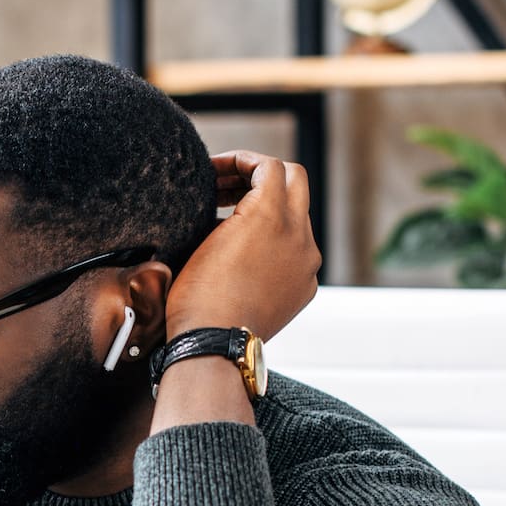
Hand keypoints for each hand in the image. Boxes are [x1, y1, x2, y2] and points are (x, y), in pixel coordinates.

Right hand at [166, 149, 320, 340]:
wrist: (213, 344)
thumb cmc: (197, 294)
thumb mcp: (203, 235)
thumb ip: (230, 205)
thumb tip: (232, 197)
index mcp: (271, 214)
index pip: (268, 166)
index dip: (239, 161)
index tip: (217, 171)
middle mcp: (299, 233)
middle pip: (294, 180)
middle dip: (261, 176)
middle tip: (230, 186)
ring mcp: (307, 262)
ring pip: (297, 215)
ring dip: (270, 209)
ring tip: (233, 221)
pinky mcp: (306, 286)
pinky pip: (298, 250)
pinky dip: (277, 242)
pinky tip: (248, 255)